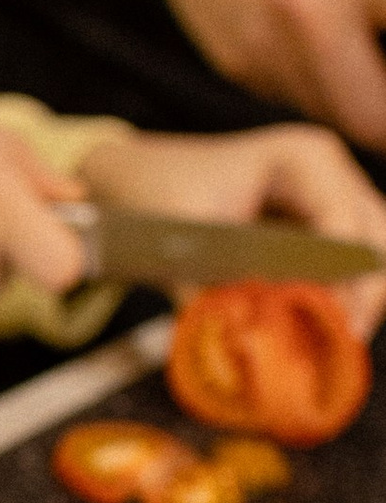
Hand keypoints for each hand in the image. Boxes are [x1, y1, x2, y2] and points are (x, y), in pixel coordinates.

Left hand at [78, 125, 385, 341]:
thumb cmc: (157, 193)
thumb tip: (231, 343)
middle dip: (366, 293)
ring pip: (374, 252)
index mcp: (301, 159)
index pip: (345, 225)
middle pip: (376, 238)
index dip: (348, 279)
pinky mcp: (323, 224)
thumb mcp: (174, 240)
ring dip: (360, 297)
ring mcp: (331, 195)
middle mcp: (328, 172)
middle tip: (343, 341)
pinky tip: (323, 329)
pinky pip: (351, 262)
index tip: (339, 326)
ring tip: (335, 341)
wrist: (140, 176)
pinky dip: (342, 295)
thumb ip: (204, 293)